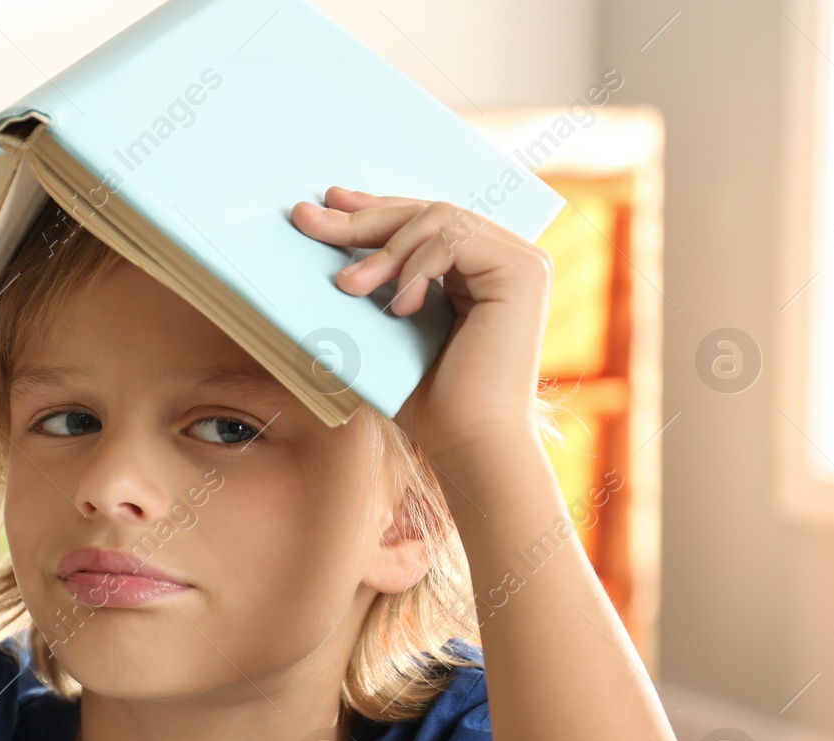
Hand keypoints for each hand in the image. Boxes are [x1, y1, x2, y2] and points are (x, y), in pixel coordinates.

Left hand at [290, 186, 553, 470]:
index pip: (424, 222)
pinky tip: (400, 307)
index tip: (328, 205)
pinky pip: (453, 237)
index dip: (374, 209)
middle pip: (427, 211)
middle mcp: (507, 258)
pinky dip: (416, 266)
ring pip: (438, 217)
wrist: (467, 442)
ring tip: (350, 286)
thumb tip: (328, 232)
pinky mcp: (524, 269)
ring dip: (384, 249)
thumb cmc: (428, 401)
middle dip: (362, 218)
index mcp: (480, 270)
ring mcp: (522, 260)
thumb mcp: (388, 327)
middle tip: (309, 221)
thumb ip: (376, 282)